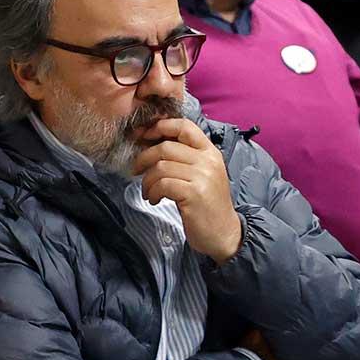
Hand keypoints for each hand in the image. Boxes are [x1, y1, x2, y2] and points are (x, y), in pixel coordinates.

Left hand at [131, 118, 242, 261]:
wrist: (223, 234)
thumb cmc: (206, 205)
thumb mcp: (201, 175)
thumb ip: (184, 158)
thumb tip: (151, 143)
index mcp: (210, 152)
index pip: (184, 126)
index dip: (160, 127)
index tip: (143, 137)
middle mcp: (208, 160)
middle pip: (166, 146)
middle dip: (144, 158)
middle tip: (136, 170)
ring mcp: (202, 176)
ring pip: (161, 166)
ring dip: (147, 180)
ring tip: (148, 192)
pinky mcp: (194, 193)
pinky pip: (162, 184)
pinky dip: (153, 192)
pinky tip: (155, 200)